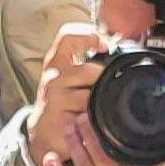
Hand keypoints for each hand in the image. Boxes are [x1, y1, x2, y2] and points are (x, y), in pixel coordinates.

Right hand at [31, 20, 111, 165]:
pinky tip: (88, 121)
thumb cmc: (62, 99)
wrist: (44, 130)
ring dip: (98, 104)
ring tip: (94, 108)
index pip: (67, 36)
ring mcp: (53, 99)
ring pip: (89, 97)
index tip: (105, 45)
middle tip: (105, 89)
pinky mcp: (58, 120)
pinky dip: (93, 121)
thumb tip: (120, 49)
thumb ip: (88, 61)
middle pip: (89, 71)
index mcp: (56, 60)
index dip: (88, 35)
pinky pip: (86, 118)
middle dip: (103, 81)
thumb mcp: (71, 75)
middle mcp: (52, 76)